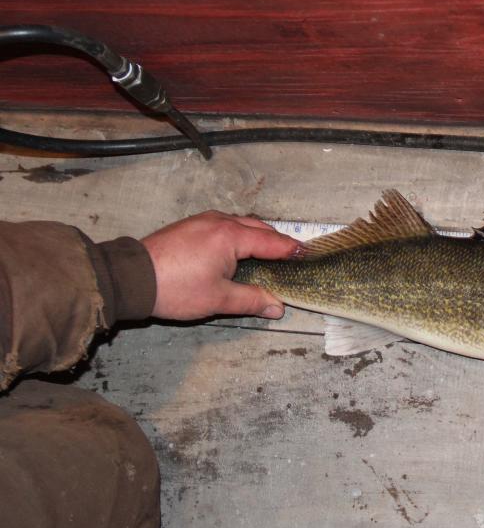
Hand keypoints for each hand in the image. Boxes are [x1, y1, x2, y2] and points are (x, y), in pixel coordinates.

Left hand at [142, 211, 298, 319]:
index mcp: (231, 236)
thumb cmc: (175, 288)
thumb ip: (251, 300)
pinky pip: (224, 225)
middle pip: (259, 227)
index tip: (308, 255)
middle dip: (277, 240)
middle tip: (292, 255)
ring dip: (257, 236)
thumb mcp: (218, 299)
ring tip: (268, 252)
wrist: (130, 278)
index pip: (272, 242)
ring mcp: (203, 221)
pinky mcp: (189, 226)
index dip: (291, 250)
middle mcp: (219, 221)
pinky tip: (237, 249)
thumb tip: (277, 306)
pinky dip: (239, 234)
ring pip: (240, 224)